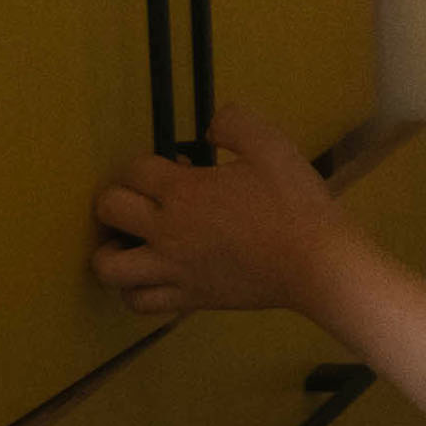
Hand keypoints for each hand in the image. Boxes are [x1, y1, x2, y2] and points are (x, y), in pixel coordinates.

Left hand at [94, 104, 355, 319]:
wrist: (317, 262)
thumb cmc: (295, 203)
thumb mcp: (273, 146)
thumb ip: (235, 124)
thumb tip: (210, 125)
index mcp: (184, 192)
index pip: (134, 170)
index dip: (150, 163)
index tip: (179, 168)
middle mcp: (167, 231)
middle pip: (109, 211)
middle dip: (118, 198)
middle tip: (144, 200)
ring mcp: (173, 269)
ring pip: (109, 266)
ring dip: (111, 250)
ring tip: (131, 243)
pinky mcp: (186, 298)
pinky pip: (138, 301)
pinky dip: (134, 290)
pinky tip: (151, 276)